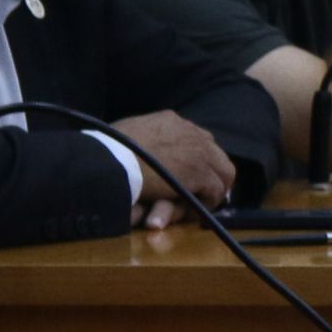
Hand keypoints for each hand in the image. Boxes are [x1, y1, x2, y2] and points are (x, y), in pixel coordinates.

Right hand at [111, 109, 235, 224]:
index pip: (195, 138)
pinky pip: (215, 191)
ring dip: (213, 189)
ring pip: (223, 172)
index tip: (189, 173)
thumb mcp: (126, 135)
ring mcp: (199, 151)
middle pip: (215, 153)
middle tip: (204, 190)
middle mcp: (190, 132)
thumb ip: (142, 139)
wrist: (110, 160)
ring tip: (202, 203)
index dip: (195, 158)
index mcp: (171, 121)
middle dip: (212, 173)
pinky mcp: (200, 173)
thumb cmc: (108, 149)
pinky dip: (207, 203)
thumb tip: (139, 149)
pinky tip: (194, 211)